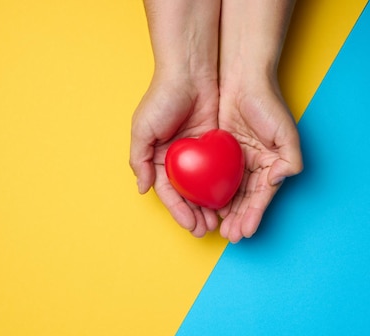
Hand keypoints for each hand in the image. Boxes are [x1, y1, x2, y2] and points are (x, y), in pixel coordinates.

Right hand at [130, 74, 219, 236]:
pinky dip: (221, 186)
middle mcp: (177, 158)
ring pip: (204, 186)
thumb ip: (140, 159)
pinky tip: (230, 200)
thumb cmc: (162, 98)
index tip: (191, 226)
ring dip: (209, 205)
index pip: (168, 192)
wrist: (190, 72)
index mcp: (158, 157)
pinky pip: (219, 170)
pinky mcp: (214, 145)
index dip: (179, 211)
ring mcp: (196, 153)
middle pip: (187, 194)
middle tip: (207, 230)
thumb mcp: (143, 129)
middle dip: (196, 214)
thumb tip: (143, 188)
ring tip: (219, 222)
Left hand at [217, 77, 302, 242]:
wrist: (242, 78)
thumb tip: (277, 182)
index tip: (245, 231)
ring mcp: (237, 160)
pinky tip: (207, 206)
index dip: (254, 214)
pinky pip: (216, 177)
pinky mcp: (220, 151)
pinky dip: (213, 192)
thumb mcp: (286, 133)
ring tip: (218, 228)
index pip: (262, 196)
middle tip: (229, 236)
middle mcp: (256, 165)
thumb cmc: (267, 103)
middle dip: (239, 219)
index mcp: (272, 164)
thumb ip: (290, 160)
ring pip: (230, 192)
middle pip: (246, 199)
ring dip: (226, 211)